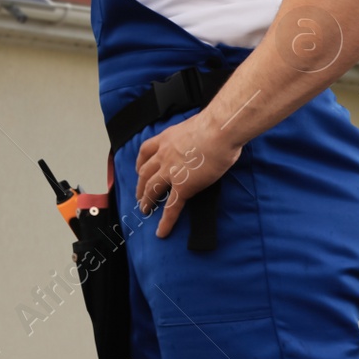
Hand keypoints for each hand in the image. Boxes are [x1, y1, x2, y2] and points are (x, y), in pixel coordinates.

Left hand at [134, 109, 243, 238]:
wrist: (219, 131)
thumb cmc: (216, 126)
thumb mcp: (197, 127)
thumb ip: (194, 136)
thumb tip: (204, 139)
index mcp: (166, 138)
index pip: (146, 151)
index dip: (140, 162)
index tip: (138, 169)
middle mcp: (164, 155)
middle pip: (145, 172)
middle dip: (141, 185)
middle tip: (140, 196)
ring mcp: (171, 171)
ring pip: (152, 189)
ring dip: (147, 200)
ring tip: (145, 210)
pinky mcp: (183, 186)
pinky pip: (172, 207)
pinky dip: (165, 221)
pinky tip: (161, 232)